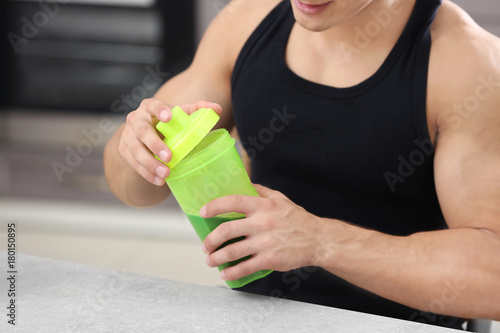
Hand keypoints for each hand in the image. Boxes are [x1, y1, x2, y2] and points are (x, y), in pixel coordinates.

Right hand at [118, 99, 221, 185]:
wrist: (147, 134)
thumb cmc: (168, 123)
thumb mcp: (182, 114)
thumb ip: (199, 109)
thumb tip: (217, 109)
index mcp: (149, 106)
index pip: (153, 105)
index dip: (160, 110)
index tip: (169, 117)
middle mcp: (135, 119)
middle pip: (142, 131)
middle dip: (154, 144)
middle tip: (169, 157)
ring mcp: (127, 135)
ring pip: (135, 150)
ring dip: (150, 163)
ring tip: (165, 174)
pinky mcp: (124, 150)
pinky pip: (133, 163)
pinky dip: (146, 173)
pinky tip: (158, 180)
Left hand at [201, 184, 324, 281]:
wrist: (318, 240)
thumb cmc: (297, 219)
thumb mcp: (280, 199)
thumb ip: (260, 191)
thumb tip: (242, 182)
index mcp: (263, 206)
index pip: (232, 201)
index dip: (214, 207)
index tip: (203, 213)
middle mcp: (262, 223)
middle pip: (226, 230)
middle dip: (210, 240)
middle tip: (205, 246)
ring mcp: (265, 242)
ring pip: (232, 252)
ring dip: (216, 258)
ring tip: (211, 260)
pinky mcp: (270, 260)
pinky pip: (245, 268)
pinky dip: (231, 273)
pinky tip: (225, 273)